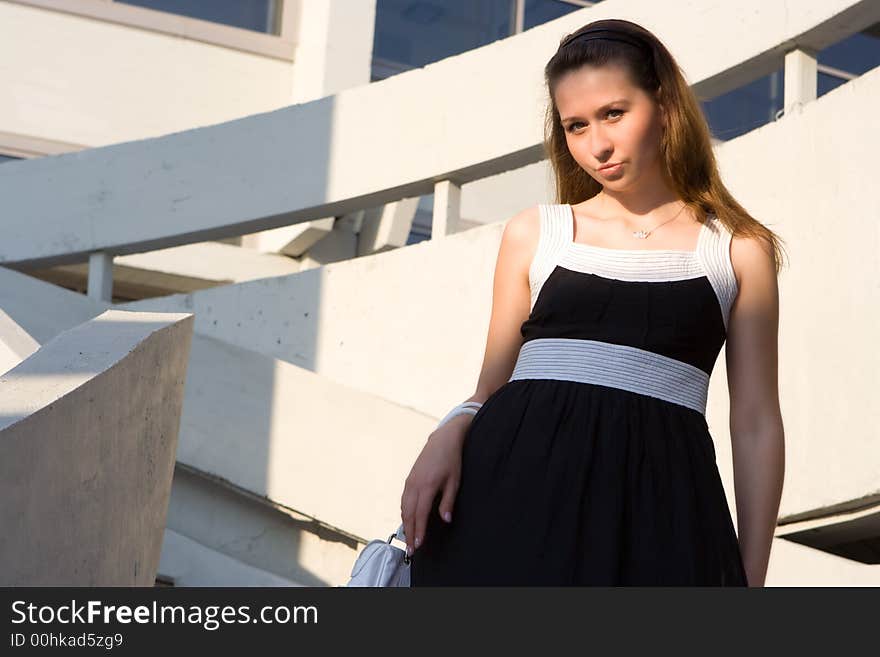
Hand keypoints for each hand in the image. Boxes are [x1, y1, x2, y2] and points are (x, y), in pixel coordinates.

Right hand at [400, 415, 469, 557]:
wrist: (442, 440)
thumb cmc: (451, 460)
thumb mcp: (454, 481)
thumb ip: (448, 501)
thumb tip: (445, 520)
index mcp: (427, 486)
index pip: (421, 514)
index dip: (419, 531)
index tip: (418, 546)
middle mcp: (415, 484)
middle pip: (409, 514)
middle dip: (409, 533)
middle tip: (411, 551)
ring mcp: (410, 481)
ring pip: (404, 508)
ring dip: (405, 525)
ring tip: (408, 540)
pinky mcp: (409, 479)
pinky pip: (404, 500)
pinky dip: (404, 513)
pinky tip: (408, 521)